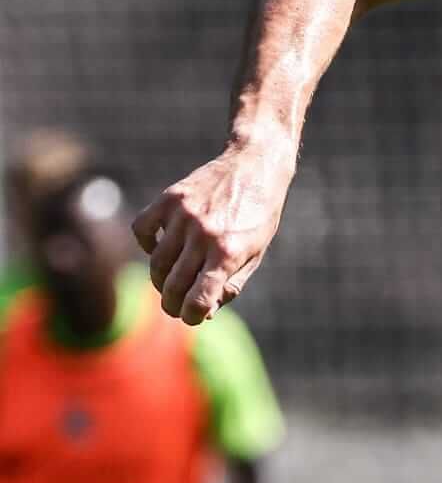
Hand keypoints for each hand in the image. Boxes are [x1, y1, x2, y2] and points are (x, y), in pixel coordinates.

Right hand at [133, 138, 294, 324]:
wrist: (256, 165)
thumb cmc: (259, 215)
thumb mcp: (255, 253)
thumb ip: (230, 284)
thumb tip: (203, 312)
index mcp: (229, 252)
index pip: (199, 299)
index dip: (192, 316)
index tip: (192, 316)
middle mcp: (204, 234)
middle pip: (173, 286)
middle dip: (172, 304)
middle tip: (174, 306)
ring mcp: (184, 215)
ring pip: (156, 263)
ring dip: (160, 279)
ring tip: (171, 280)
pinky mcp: (170, 198)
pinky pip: (141, 229)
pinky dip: (146, 244)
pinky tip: (160, 248)